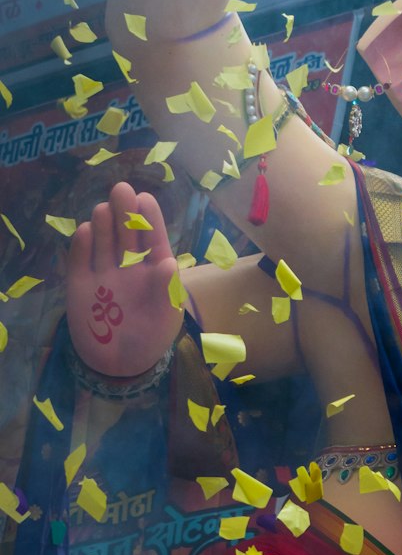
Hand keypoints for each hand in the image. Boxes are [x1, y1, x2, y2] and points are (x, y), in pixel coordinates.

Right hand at [67, 183, 183, 377]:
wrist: (118, 365)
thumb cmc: (150, 337)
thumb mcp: (165, 318)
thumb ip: (167, 292)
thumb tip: (169, 264)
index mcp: (155, 269)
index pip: (153, 238)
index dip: (149, 218)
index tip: (145, 199)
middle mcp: (129, 265)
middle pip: (126, 233)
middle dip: (124, 211)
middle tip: (121, 190)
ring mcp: (103, 272)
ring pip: (103, 240)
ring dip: (103, 224)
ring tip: (104, 211)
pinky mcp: (80, 283)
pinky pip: (80, 259)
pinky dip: (81, 246)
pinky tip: (85, 232)